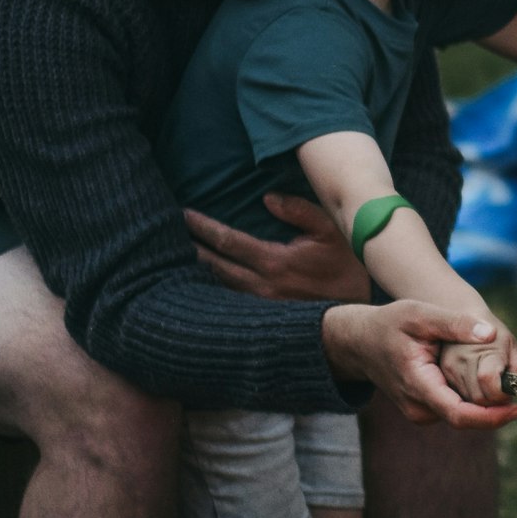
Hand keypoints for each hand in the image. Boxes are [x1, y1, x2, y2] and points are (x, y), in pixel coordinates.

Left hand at [188, 197, 368, 302]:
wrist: (355, 315)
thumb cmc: (346, 269)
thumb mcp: (331, 232)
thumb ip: (299, 211)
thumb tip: (267, 198)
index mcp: (274, 262)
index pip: (228, 241)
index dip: (203, 227)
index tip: (184, 214)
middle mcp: (260, 286)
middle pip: (213, 265)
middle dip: (189, 248)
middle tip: (161, 236)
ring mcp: (259, 306)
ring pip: (217, 287)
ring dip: (195, 271)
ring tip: (173, 258)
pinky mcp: (262, 319)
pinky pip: (228, 301)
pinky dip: (210, 290)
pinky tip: (196, 284)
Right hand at [322, 301, 516, 429]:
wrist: (360, 342)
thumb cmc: (389, 324)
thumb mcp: (420, 313)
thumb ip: (454, 324)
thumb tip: (490, 333)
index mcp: (418, 384)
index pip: (459, 414)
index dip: (490, 417)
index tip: (516, 410)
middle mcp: (418, 406)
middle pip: (465, 418)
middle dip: (494, 408)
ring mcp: (419, 411)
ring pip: (461, 414)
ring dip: (483, 403)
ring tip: (500, 380)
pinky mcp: (424, 409)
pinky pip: (454, 408)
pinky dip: (471, 398)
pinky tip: (479, 380)